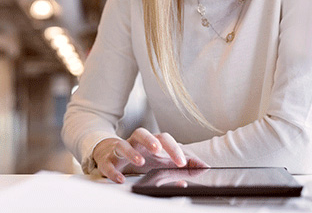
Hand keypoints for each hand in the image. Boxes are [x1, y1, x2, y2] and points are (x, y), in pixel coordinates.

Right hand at [92, 127, 207, 183]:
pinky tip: (120, 179)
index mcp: (151, 142)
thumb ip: (185, 165)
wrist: (114, 155)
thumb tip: (204, 167)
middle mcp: (136, 142)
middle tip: (158, 149)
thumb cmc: (143, 158)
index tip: (181, 163)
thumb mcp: (164, 162)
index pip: (164, 139)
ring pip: (123, 144)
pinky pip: (108, 163)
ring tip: (139, 161)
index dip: (173, 149)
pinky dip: (113, 171)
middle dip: (150, 140)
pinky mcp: (108, 160)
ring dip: (131, 152)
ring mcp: (120, 150)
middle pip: (142, 133)